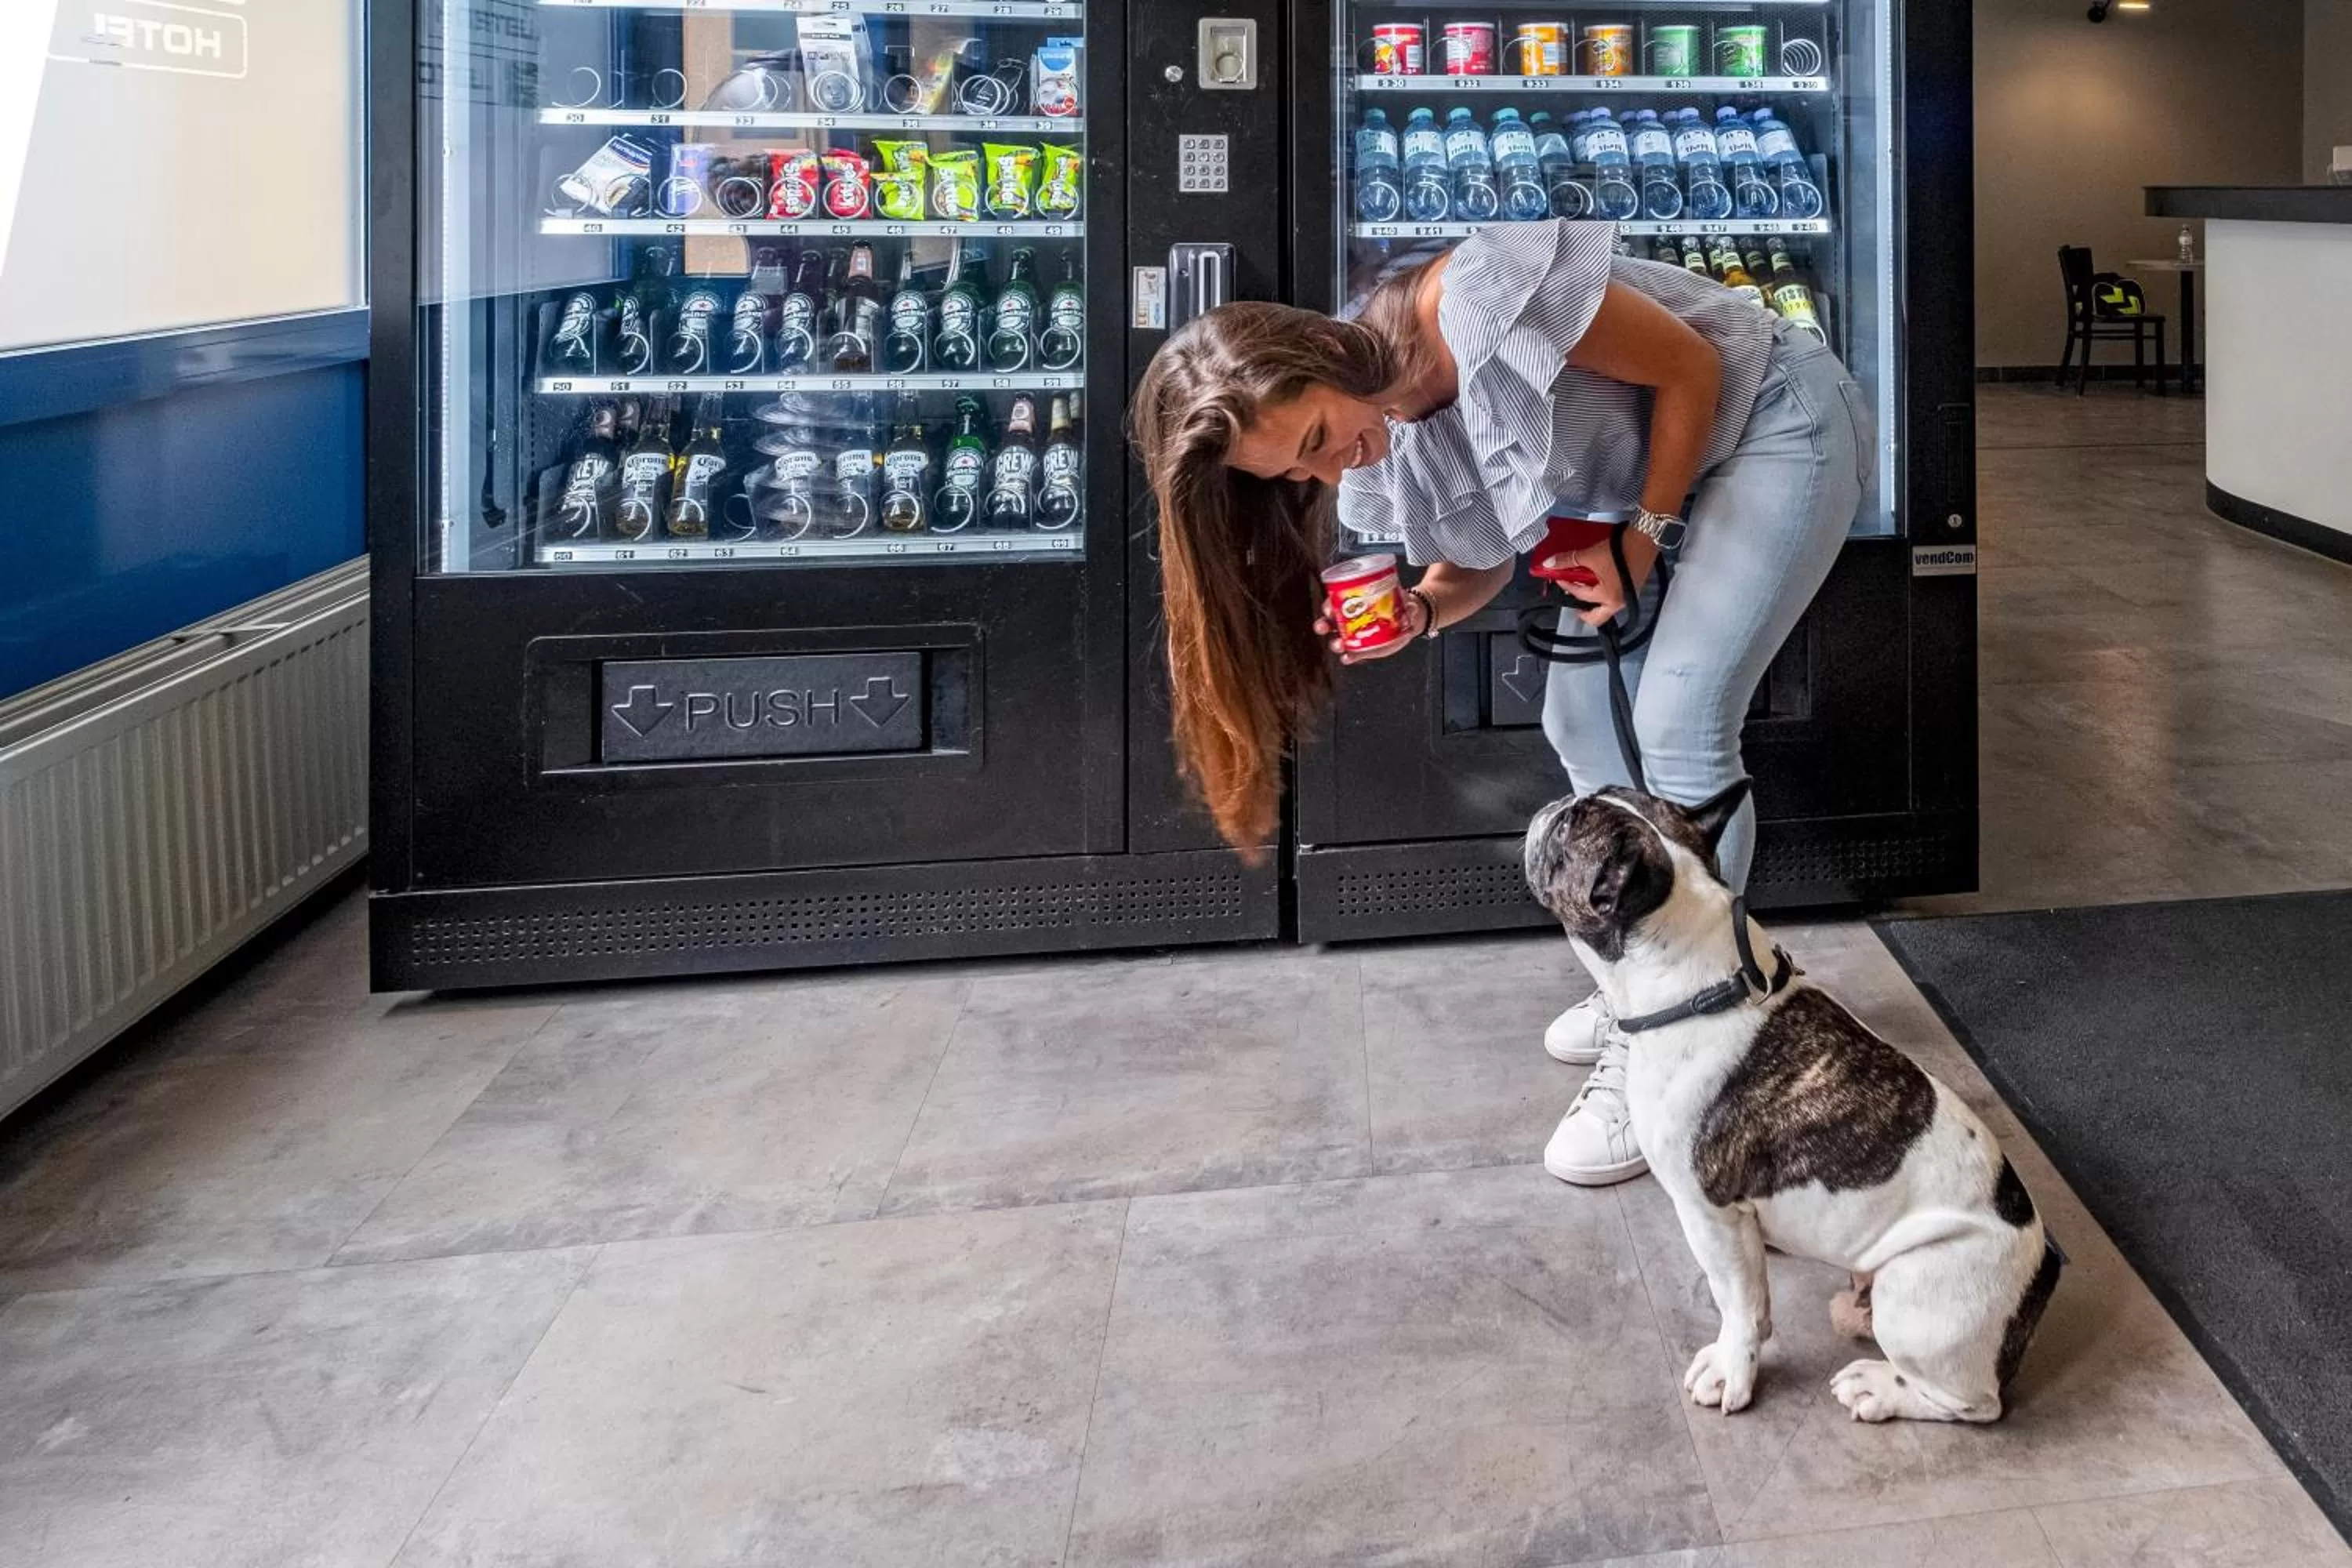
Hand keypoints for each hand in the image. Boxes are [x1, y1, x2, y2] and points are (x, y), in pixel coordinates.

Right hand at [1316, 589, 1428, 664]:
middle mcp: (1349, 619)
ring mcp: (1354, 635)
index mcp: (1353, 603)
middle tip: (1323, 626)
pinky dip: (1348, 657)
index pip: (1333, 602)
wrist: (1408, 617)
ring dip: (1334, 642)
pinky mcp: (1362, 649)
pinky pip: (1351, 654)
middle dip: (1323, 625)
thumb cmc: (1398, 603)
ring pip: (1337, 639)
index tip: (1328, 608)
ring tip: (1338, 644)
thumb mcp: (1400, 598)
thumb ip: (1405, 602)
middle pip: (1329, 622)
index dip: (1328, 605)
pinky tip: (1347, 658)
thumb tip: (1411, 607)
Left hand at [1542, 532, 1659, 627]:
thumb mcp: (1590, 555)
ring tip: (1583, 585)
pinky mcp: (1633, 587)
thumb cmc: (1621, 550)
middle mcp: (1620, 602)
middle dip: (1582, 610)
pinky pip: (1614, 596)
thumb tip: (1549, 563)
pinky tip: (1598, 578)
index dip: (1566, 585)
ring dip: (1592, 598)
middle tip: (1572, 596)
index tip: (1559, 576)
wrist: (1645, 537)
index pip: (1580, 596)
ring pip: (1605, 607)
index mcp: (1609, 599)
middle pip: (1596, 616)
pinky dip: (1603, 590)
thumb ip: (1568, 560)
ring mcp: (1628, 596)